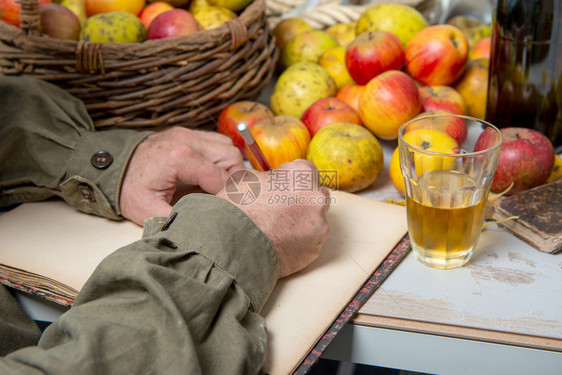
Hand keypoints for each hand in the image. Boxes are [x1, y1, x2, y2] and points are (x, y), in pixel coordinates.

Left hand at [120, 127, 244, 225]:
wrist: (108, 167)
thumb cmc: (128, 190)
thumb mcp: (151, 213)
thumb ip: (182, 219)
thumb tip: (205, 227)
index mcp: (180, 158)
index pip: (222, 178)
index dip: (228, 197)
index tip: (226, 210)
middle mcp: (186, 140)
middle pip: (231, 158)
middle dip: (234, 180)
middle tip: (226, 199)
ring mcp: (186, 133)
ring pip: (227, 146)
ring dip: (229, 167)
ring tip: (220, 187)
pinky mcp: (185, 132)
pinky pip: (215, 141)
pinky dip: (220, 157)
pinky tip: (211, 173)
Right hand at [217, 159, 330, 277]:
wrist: (232, 245)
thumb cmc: (237, 209)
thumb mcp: (249, 179)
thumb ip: (271, 178)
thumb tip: (272, 181)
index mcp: (302, 174)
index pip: (307, 170)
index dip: (293, 179)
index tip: (284, 187)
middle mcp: (316, 197)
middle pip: (316, 195)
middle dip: (303, 200)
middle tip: (281, 210)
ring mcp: (319, 225)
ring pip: (315, 221)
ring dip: (302, 223)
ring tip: (277, 231)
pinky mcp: (315, 249)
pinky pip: (310, 243)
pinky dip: (299, 243)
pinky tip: (280, 244)